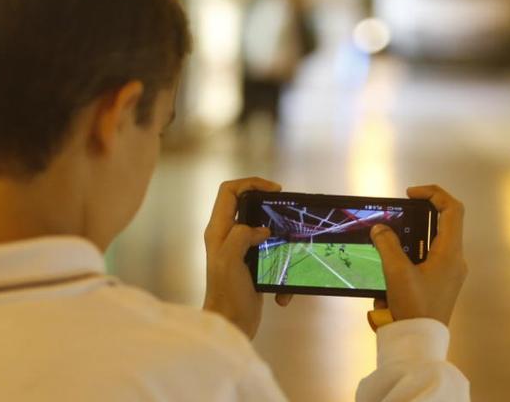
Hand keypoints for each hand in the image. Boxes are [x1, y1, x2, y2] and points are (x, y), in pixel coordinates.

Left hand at [202, 178, 291, 338]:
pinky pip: (271, 258)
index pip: (229, 191)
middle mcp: (226, 237)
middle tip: (287, 214)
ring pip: (263, 232)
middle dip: (269, 209)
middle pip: (247, 206)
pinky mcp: (252, 267)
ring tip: (291, 251)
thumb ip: (241, 236)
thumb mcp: (229, 260)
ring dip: (280, 242)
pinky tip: (282, 293)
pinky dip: (281, 273)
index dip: (251, 183)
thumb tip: (262, 230)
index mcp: (218, 231)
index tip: (275, 190)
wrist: (230, 327)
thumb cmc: (226, 295)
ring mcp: (239, 252)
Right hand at [369, 185, 466, 326]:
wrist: (419, 342)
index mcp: (451, 253)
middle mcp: (455, 260)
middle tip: (397, 213)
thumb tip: (380, 228)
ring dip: (412, 235)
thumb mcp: (396, 272)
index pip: (452, 210)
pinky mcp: (440, 284)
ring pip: (434, 241)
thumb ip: (387, 245)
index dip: (433, 193)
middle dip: (418, 215)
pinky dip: (411, 252)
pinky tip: (392, 262)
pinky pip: (428, 258)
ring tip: (389, 239)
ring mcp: (449, 273)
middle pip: (443, 223)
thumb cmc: (414, 307)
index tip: (410, 194)